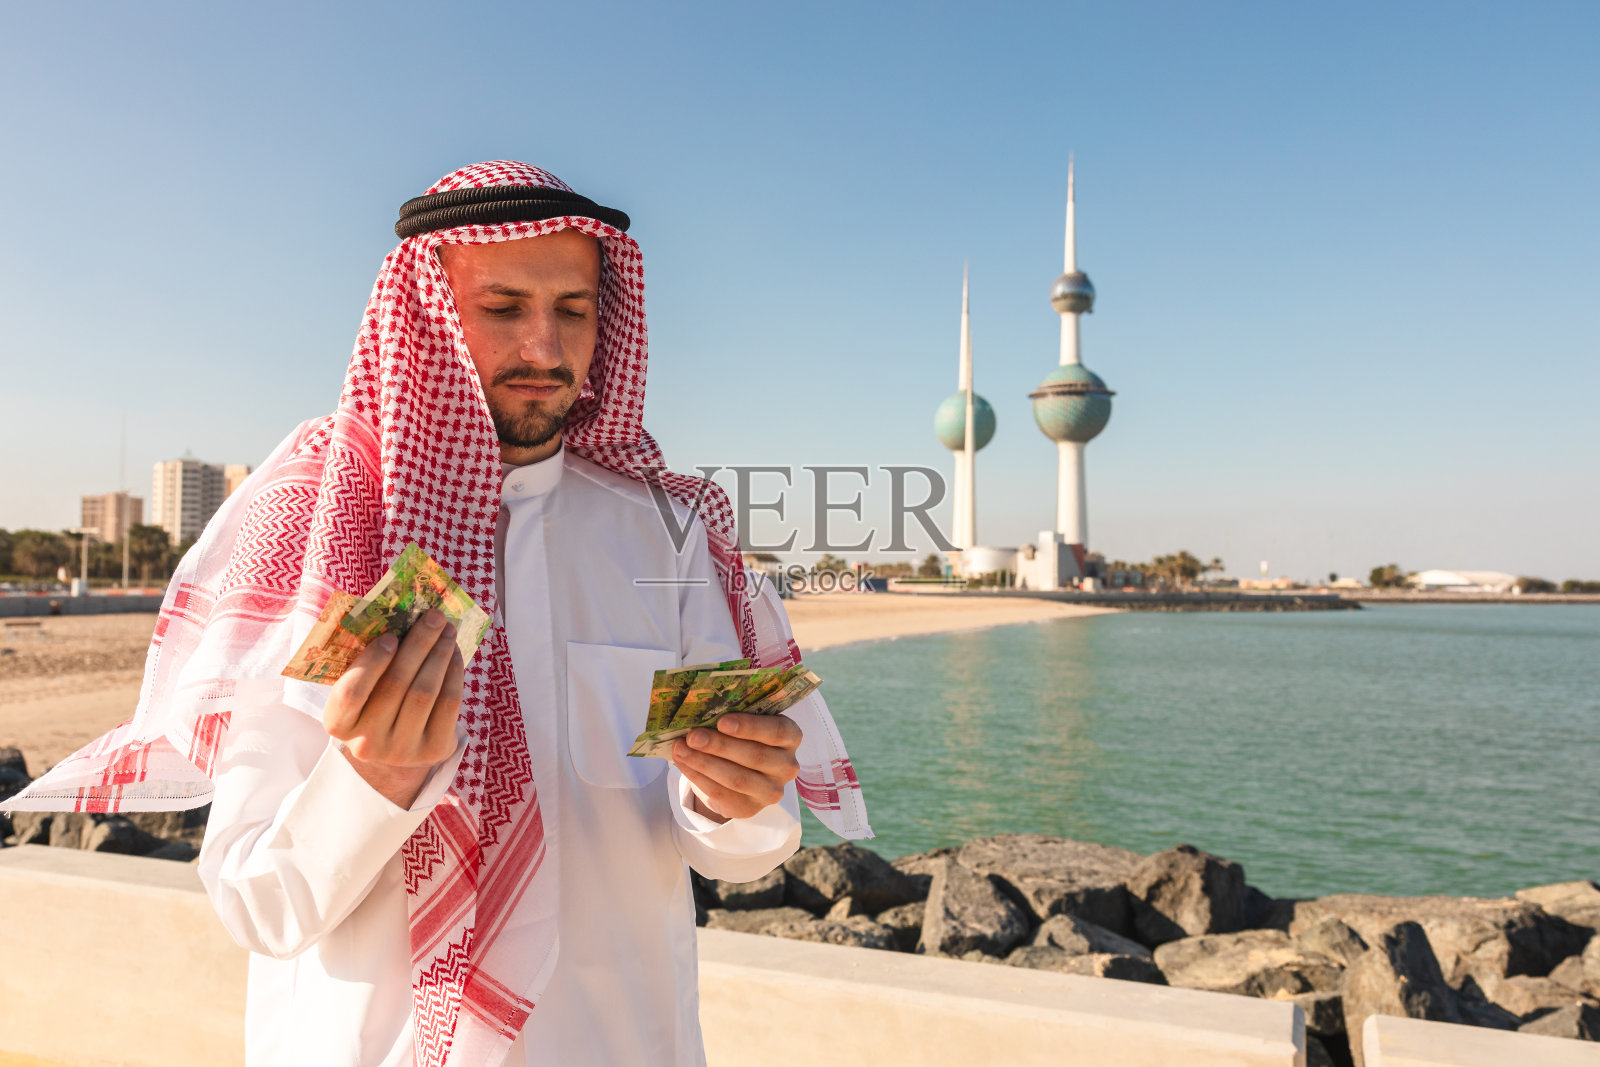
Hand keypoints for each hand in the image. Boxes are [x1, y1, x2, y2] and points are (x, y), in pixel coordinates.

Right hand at [322, 610, 463, 807]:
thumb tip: (404, 617)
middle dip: (418, 645)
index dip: (371, 662)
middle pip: (395, 686)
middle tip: (433, 617)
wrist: (398, 747)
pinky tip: (454, 653)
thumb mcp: (362, 690)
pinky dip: (453, 673)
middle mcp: (366, 743)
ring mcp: (401, 751)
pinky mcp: (433, 750)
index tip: (391, 635)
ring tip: (447, 630)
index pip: (350, 693)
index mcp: (338, 724)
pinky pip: (448, 704)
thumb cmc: (375, 704)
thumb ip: (370, 663)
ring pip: (424, 693)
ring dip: (439, 655)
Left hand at [671, 714, 801, 823]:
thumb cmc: (742, 736)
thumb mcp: (745, 722)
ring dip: (704, 763)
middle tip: (693, 736)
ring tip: (681, 749)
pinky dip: (698, 778)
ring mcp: (771, 791)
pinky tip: (684, 763)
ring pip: (737, 778)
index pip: (777, 731)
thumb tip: (699, 712)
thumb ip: (732, 716)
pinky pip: (722, 794)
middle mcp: (787, 766)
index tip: (722, 721)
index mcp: (791, 737)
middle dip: (720, 745)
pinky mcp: (750, 808)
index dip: (750, 727)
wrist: (741, 771)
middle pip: (755, 756)